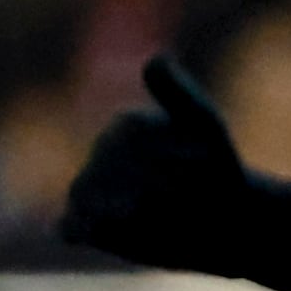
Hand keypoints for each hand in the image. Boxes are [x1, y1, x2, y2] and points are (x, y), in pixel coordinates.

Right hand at [57, 55, 250, 269]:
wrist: (220, 218)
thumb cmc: (215, 167)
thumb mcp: (203, 126)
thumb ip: (177, 94)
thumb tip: (155, 58)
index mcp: (127, 125)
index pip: (129, 140)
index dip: (169, 158)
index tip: (203, 165)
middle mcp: (102, 154)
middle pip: (108, 172)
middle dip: (150, 189)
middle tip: (189, 199)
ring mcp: (93, 189)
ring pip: (86, 197)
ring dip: (116, 212)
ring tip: (150, 217)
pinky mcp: (89, 225)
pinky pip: (70, 225)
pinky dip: (74, 228)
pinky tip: (81, 233)